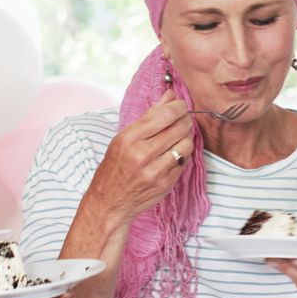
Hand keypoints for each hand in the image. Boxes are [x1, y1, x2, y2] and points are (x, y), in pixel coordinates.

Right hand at [85, 90, 192, 223]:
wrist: (110, 202)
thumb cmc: (115, 167)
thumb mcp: (124, 138)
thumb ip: (148, 116)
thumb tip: (169, 96)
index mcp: (129, 138)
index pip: (165, 115)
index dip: (178, 106)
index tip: (180, 105)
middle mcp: (141, 154)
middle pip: (179, 128)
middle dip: (185, 119)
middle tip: (183, 119)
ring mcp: (155, 171)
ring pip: (186, 144)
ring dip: (186, 137)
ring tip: (178, 137)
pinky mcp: (165, 184)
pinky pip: (184, 161)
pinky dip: (182, 154)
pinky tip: (174, 153)